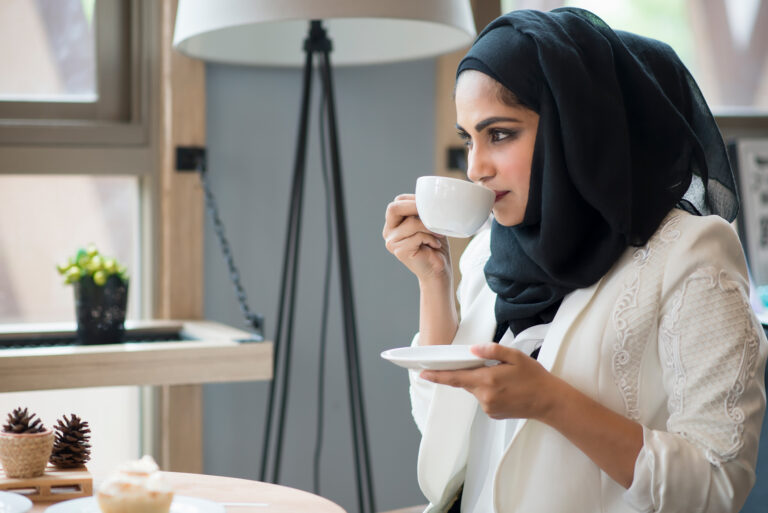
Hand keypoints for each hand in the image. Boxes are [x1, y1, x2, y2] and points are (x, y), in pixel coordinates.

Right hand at [383, 194, 451, 282]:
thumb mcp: (430, 223)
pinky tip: (435, 245)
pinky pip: (417, 236)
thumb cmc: (435, 246)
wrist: (437, 272)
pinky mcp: (399, 251)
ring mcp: (391, 241)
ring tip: (439, 233)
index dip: (414, 199)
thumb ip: (424, 211)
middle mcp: (389, 231)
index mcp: (394, 223)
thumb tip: (430, 196)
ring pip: (411, 223)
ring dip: (429, 226)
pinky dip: (430, 238)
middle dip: (414, 206)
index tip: (431, 204)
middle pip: (393, 208)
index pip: (398, 202)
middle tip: (432, 212)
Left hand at [420, 344, 559, 420]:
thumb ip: (492, 351)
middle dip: (469, 373)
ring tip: (504, 378)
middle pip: (465, 382)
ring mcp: (488, 407)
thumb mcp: (515, 356)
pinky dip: (488, 391)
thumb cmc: (534, 377)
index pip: (455, 378)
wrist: (549, 401)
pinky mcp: (492, 414)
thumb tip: (472, 349)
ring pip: (475, 390)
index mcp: (487, 380)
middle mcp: (484, 396)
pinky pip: (483, 398)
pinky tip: (505, 389)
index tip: (423, 374)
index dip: (437, 376)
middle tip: (487, 366)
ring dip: (482, 382)